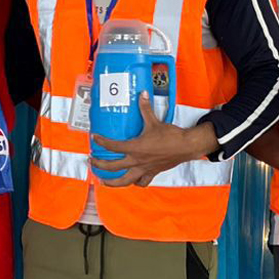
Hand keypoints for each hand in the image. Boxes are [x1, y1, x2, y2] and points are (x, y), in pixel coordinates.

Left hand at [90, 93, 215, 188]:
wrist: (186, 146)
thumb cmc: (170, 136)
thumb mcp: (154, 121)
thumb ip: (145, 108)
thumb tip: (142, 94)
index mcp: (135, 148)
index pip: (112, 146)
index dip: (101, 142)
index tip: (94, 138)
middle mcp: (137, 161)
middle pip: (112, 167)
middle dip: (99, 165)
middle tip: (92, 162)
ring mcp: (144, 169)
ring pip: (124, 181)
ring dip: (113, 182)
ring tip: (104, 181)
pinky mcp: (152, 173)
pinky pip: (142, 182)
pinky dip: (136, 183)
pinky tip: (132, 181)